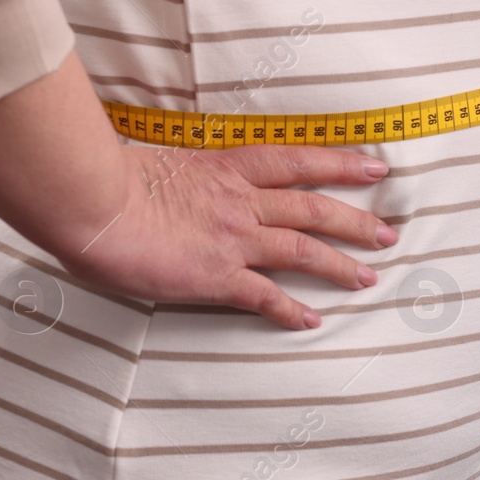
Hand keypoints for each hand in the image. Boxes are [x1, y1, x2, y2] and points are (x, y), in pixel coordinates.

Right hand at [63, 144, 395, 330]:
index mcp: (225, 167)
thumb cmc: (108, 180)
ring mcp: (232, 238)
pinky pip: (264, 296)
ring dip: (340, 264)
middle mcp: (239, 201)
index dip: (339, 162)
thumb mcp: (160, 164)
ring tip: (368, 277)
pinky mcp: (216, 276)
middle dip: (356, 220)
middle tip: (389, 232)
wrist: (90, 201)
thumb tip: (186, 186)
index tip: (373, 165)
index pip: (296, 160)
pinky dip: (291, 309)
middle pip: (313, 207)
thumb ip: (185, 177)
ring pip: (303, 249)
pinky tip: (311, 320)